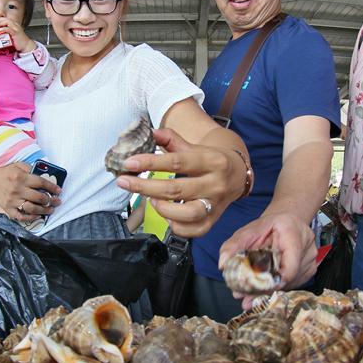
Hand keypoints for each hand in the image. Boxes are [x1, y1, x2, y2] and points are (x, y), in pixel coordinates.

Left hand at [0, 16, 35, 52]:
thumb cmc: (18, 41)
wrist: (26, 45)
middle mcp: (15, 25)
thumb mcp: (11, 34)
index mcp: (14, 24)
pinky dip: (4, 29)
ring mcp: (16, 28)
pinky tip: (0, 30)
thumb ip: (6, 31)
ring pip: (7, 22)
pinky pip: (9, 29)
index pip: (4, 19)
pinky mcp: (16, 33)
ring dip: (0, 23)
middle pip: (5, 19)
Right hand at [0, 162, 60, 222]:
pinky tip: (38, 216)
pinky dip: (30, 218)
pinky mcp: (8, 208)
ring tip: (50, 210)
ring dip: (44, 210)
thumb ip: (32, 169)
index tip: (59, 191)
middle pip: (39, 197)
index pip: (41, 183)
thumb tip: (47, 176)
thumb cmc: (7, 172)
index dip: (52, 187)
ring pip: (32, 208)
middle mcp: (17, 190)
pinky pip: (21, 216)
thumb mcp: (19, 165)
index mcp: (21, 178)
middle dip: (51, 200)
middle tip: (57, 201)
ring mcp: (12, 200)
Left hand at [115, 128, 244, 236]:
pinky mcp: (214, 220)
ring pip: (187, 214)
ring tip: (151, 199)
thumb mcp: (194, 146)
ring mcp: (216, 204)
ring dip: (162, 209)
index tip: (129, 163)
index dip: (151, 163)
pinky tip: (167, 214)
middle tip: (124, 182)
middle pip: (176, 190)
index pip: (177, 162)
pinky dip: (176, 226)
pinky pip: (193, 230)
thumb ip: (172, 139)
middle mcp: (215, 184)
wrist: (238, 174)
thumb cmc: (210, 159)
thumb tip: (152, 132)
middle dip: (145, 186)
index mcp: (211, 160)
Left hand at [219, 212, 317, 309]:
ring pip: (291, 284)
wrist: (286, 223)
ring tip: (248, 295)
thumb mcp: (247, 231)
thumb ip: (233, 246)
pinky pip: (293, 284)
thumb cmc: (268, 227)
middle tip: (243, 297)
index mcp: (294, 234)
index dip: (274, 281)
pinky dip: (277, 287)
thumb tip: (223, 265)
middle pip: (288, 278)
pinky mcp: (309, 269)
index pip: (290, 266)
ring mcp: (311, 260)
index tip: (256, 289)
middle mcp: (307, 248)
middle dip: (265, 289)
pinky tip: (263, 288)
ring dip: (269, 291)